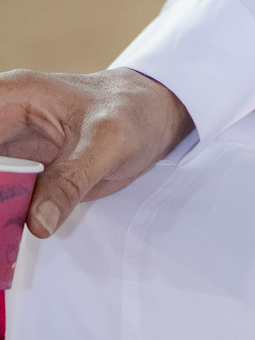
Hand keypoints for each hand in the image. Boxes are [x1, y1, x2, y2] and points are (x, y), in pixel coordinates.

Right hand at [0, 68, 192, 237]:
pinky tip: (8, 242)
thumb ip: (72, 180)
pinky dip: (3, 220)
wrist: (154, 116)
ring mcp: (9, 150)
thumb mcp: (110, 142)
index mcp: (14, 97)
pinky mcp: (20, 174)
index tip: (1, 195)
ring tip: (7, 241)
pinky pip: (1, 200)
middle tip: (5, 225)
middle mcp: (3, 121)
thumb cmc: (133, 112)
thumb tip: (36, 223)